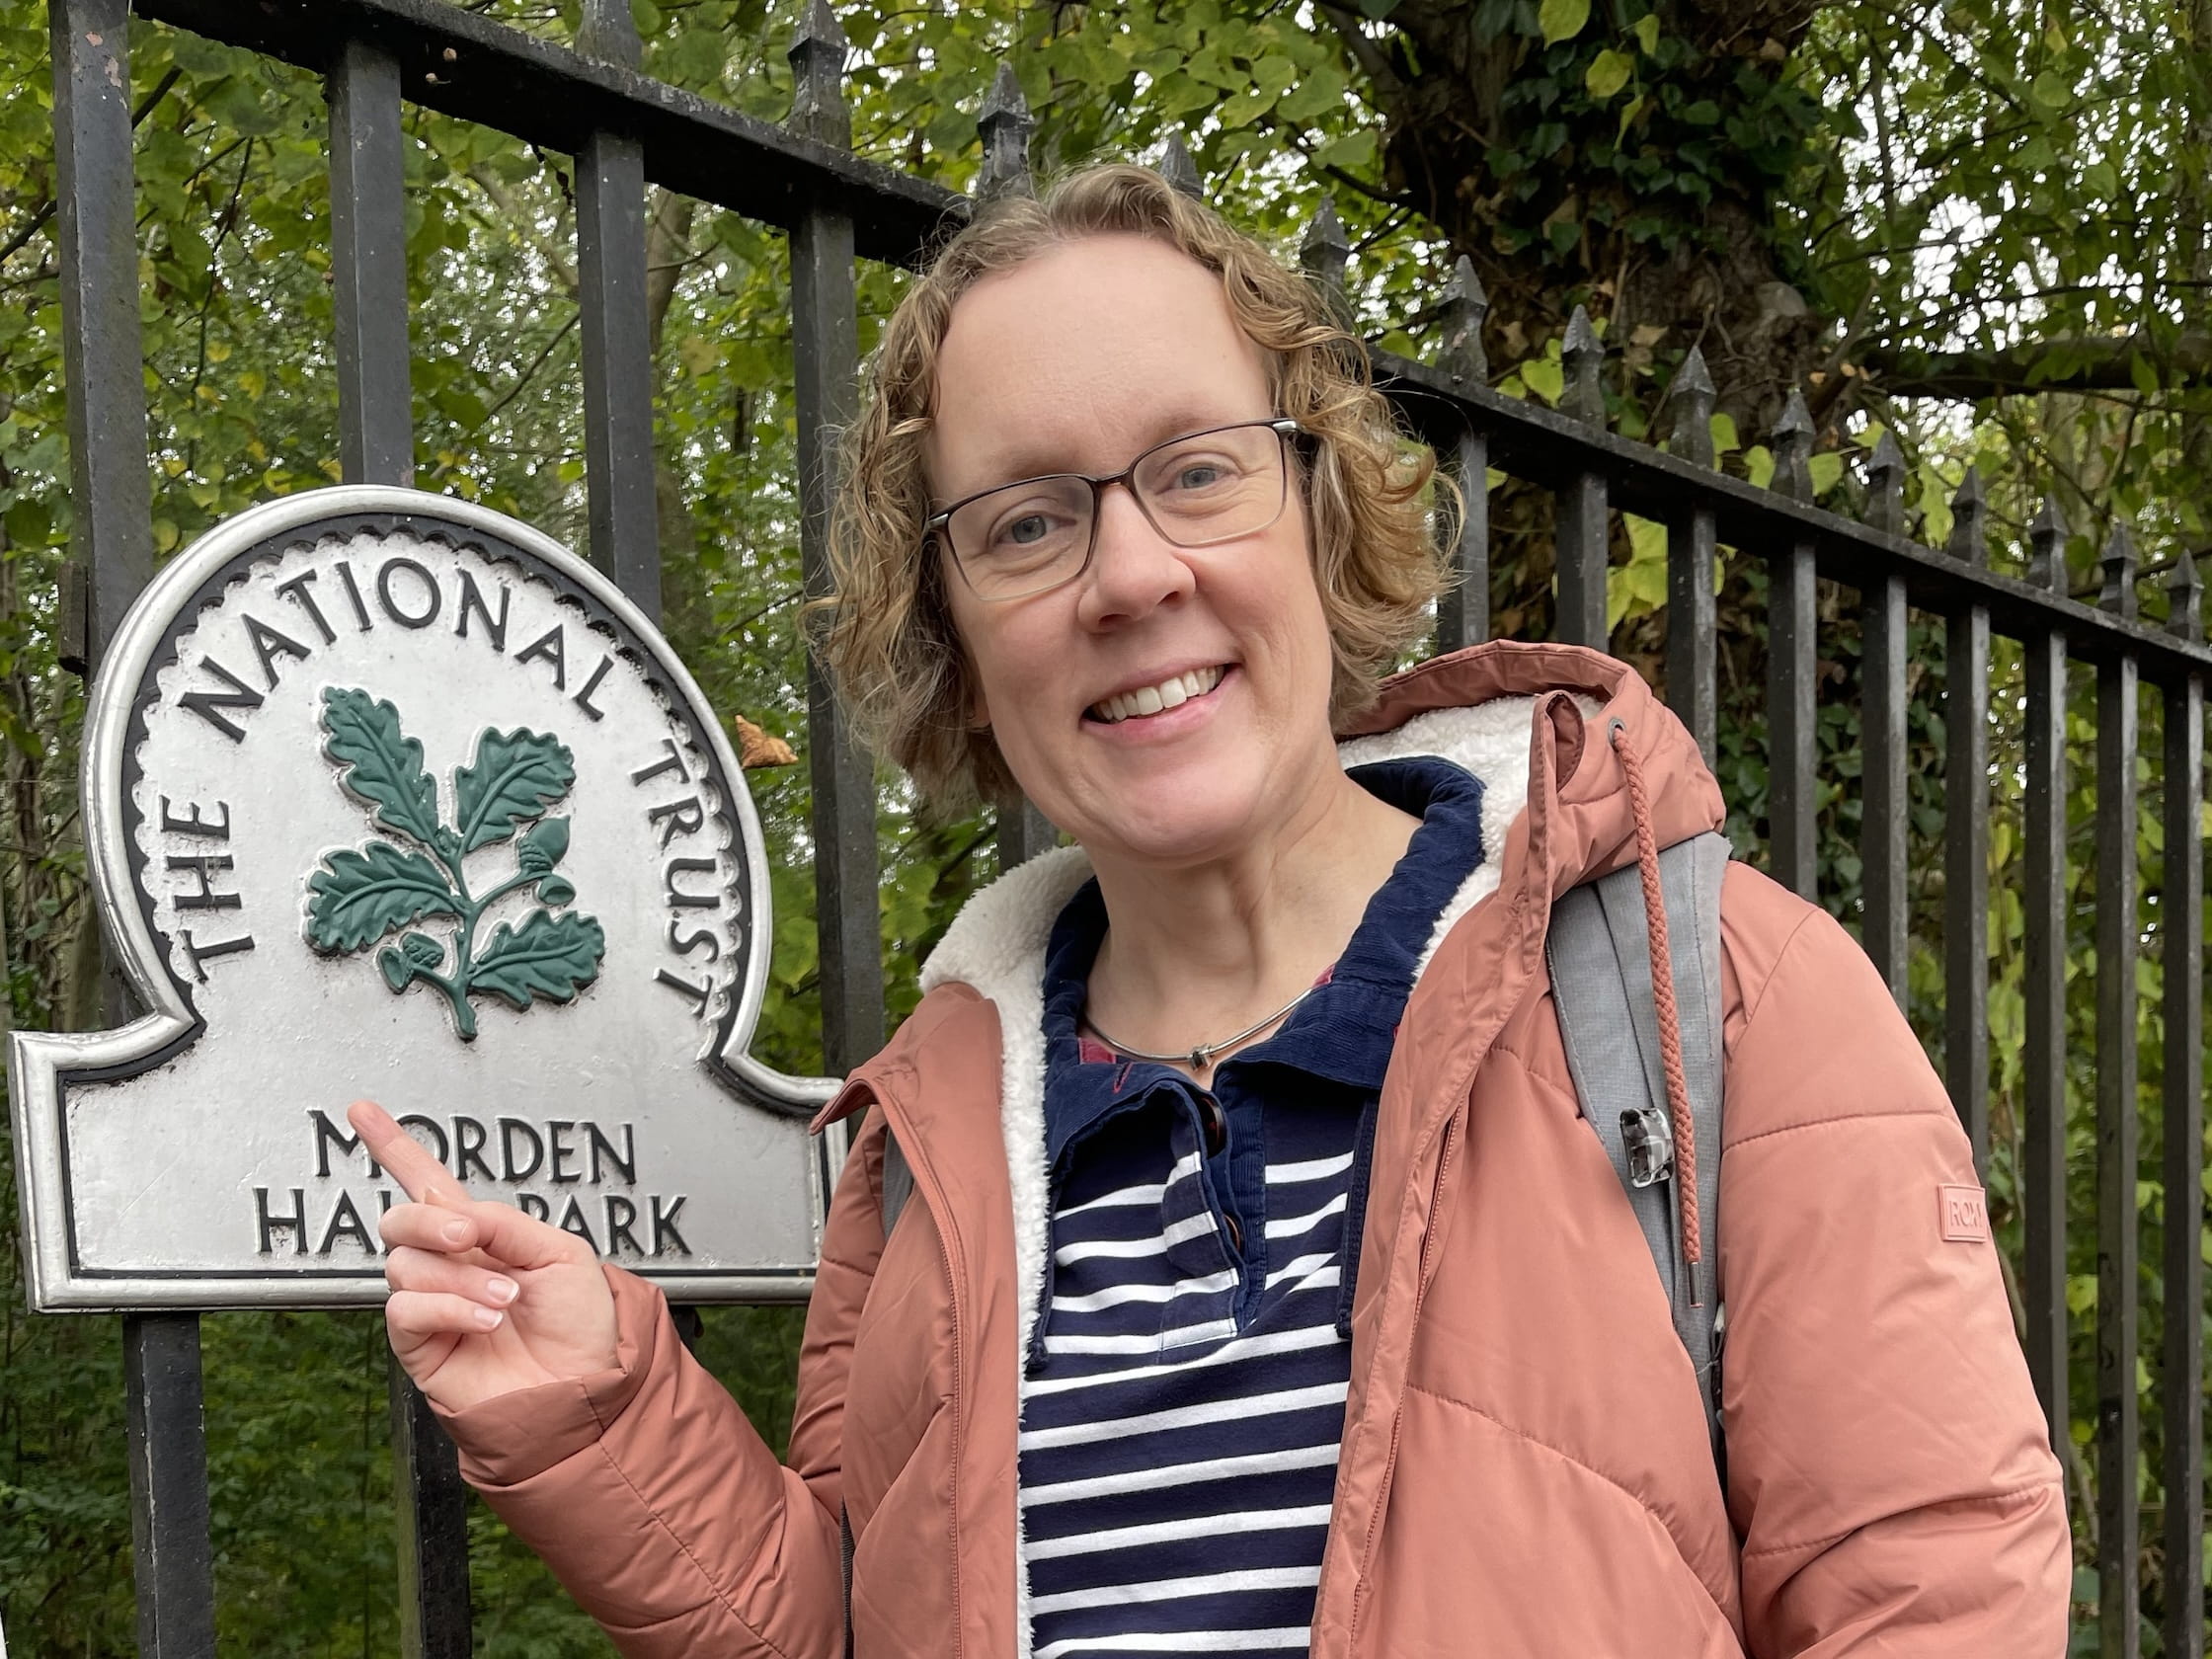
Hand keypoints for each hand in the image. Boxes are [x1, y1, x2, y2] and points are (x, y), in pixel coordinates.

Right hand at [352, 1099, 619, 1412]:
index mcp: (482, 1236)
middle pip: (401, 1220)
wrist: (584, 1388)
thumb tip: (457, 1214)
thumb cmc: (581, 1327)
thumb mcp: (559, 1253)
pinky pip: (407, 1309)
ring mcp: (432, 1305)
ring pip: (405, 1265)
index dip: (394, 1146)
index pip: (427, 1181)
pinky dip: (449, 1308)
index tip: (363, 1111)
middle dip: (429, 1220)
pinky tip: (486, 1320)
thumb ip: (503, 1224)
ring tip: (505, 1301)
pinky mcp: (422, 1346)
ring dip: (460, 1278)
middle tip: (469, 1238)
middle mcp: (449, 1267)